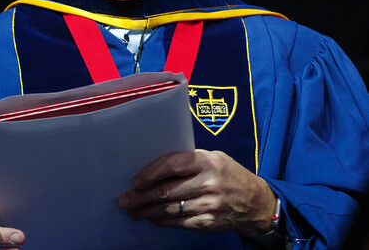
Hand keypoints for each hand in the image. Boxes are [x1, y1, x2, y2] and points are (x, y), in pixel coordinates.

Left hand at [117, 150, 276, 237]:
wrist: (255, 202)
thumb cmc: (227, 175)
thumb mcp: (213, 158)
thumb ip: (188, 160)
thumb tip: (154, 166)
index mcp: (207, 162)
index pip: (173, 165)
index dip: (151, 173)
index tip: (136, 180)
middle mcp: (208, 183)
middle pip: (167, 191)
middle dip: (141, 196)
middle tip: (125, 199)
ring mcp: (208, 204)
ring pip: (170, 209)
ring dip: (147, 211)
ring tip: (132, 211)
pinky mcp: (208, 222)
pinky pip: (179, 222)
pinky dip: (162, 221)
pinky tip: (152, 218)